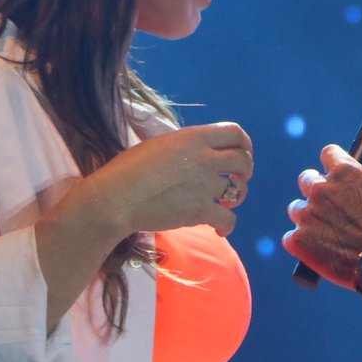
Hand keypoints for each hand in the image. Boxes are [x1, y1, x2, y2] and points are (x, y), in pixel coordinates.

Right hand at [81, 121, 253, 238]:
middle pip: (243, 161)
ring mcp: (204, 186)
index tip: (241, 152)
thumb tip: (199, 150)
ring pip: (239, 191)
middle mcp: (205, 158)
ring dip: (237, 197)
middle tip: (238, 178)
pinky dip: (227, 225)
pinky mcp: (199, 212)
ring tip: (227, 202)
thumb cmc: (128, 169)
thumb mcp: (160, 144)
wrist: (116, 198)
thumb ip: (186, 146)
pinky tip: (220, 229)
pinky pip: (228, 219)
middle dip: (245, 170)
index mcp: (194, 137)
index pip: (235, 132)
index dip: (244, 143)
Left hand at [281, 145, 361, 287]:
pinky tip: (318, 248)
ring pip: (297, 208)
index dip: (335, 163)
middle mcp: (321, 189)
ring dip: (308, 216)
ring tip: (325, 231)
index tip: (339, 175)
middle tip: (332, 207)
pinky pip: (291, 237)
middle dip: (318, 189)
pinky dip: (302, 243)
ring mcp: (308, 215)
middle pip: (307, 179)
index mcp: (344, 172)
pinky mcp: (299, 241)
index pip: (328, 154)